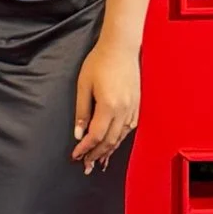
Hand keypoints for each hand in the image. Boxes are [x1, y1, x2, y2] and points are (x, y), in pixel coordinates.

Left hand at [72, 35, 138, 169]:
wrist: (121, 47)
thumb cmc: (100, 62)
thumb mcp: (83, 85)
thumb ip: (82, 111)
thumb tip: (79, 133)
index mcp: (109, 106)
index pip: (96, 136)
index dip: (85, 148)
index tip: (76, 156)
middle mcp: (123, 111)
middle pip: (109, 141)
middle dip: (96, 155)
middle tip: (86, 165)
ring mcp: (132, 109)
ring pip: (120, 138)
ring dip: (108, 151)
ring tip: (98, 161)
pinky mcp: (136, 106)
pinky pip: (128, 129)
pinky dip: (119, 140)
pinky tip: (113, 145)